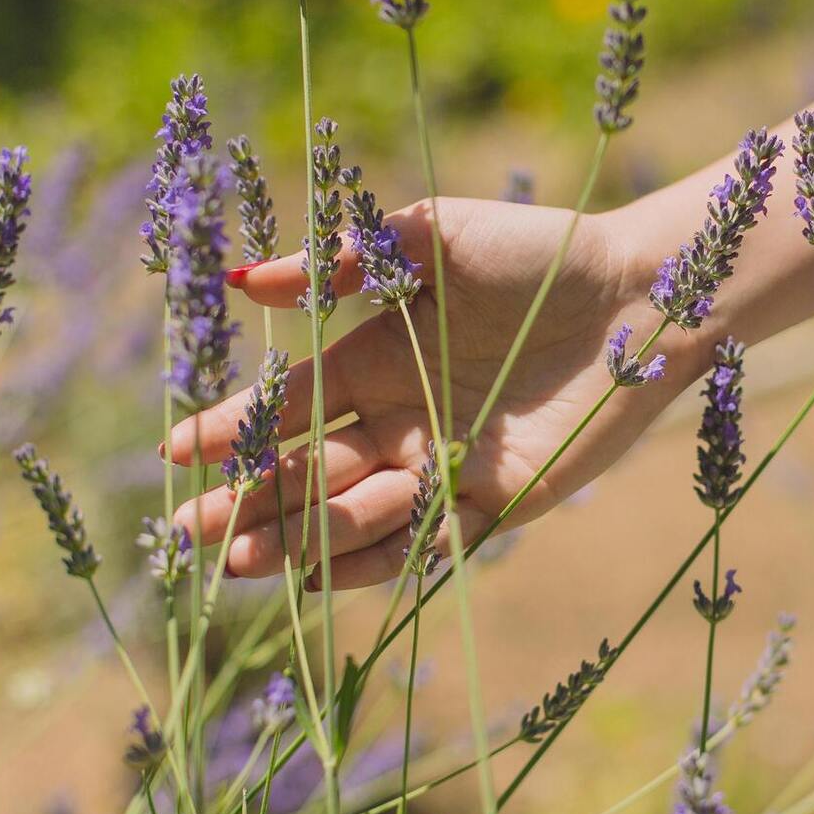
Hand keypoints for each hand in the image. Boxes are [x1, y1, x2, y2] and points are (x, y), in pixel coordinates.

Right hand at [166, 197, 707, 588]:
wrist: (639, 294)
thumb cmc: (536, 253)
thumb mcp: (429, 237)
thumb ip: (342, 262)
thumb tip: (243, 283)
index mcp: (378, 355)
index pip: (288, 406)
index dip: (230, 430)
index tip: (174, 454)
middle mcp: (403, 417)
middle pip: (308, 472)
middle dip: (246, 503)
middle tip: (187, 533)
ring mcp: (446, 464)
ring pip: (355, 514)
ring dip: (298, 538)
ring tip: (242, 559)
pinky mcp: (497, 501)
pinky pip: (426, 544)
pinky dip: (375, 561)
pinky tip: (322, 576)